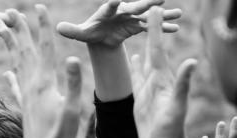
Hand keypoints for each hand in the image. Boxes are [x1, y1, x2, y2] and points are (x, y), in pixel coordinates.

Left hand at [0, 6, 82, 137]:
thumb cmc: (61, 135)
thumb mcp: (72, 109)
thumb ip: (73, 83)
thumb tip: (73, 58)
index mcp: (45, 83)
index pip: (44, 48)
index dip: (41, 26)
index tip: (38, 7)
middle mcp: (31, 85)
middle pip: (24, 51)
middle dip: (19, 29)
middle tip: (11, 10)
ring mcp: (26, 95)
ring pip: (16, 63)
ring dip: (11, 45)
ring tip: (4, 30)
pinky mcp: (24, 106)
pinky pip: (15, 86)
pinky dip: (11, 75)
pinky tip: (6, 72)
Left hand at [57, 0, 181, 47]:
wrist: (101, 36)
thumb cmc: (91, 32)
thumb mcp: (81, 34)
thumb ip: (72, 30)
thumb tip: (57, 28)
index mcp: (107, 11)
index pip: (110, 5)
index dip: (113, 2)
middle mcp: (122, 10)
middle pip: (135, 6)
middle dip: (147, 2)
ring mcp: (132, 17)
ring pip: (149, 15)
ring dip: (162, 14)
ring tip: (179, 12)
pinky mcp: (138, 26)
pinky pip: (152, 27)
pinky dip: (163, 27)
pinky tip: (175, 27)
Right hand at [131, 6, 197, 137]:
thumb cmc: (171, 132)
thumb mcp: (177, 107)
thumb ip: (183, 84)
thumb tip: (191, 61)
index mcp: (163, 80)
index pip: (157, 50)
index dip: (155, 30)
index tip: (153, 10)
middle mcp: (157, 82)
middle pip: (152, 51)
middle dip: (151, 31)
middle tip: (149, 10)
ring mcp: (149, 90)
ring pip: (144, 62)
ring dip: (142, 47)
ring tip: (139, 31)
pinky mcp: (141, 100)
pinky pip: (137, 78)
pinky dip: (135, 66)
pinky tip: (134, 59)